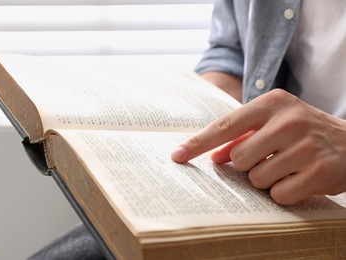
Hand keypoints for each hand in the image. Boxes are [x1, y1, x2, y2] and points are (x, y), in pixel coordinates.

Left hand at [171, 89, 345, 204]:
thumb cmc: (303, 132)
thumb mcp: (274, 122)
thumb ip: (242, 136)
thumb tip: (214, 156)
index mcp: (273, 103)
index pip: (225, 125)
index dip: (198, 143)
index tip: (177, 155)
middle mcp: (289, 120)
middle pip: (238, 157)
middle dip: (246, 164)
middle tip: (269, 157)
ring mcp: (305, 146)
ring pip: (256, 178)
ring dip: (265, 179)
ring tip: (286, 167)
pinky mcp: (319, 171)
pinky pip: (279, 194)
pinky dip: (283, 192)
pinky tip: (299, 178)